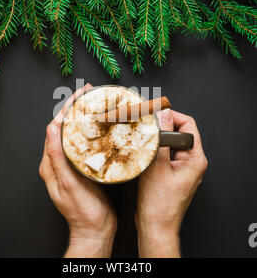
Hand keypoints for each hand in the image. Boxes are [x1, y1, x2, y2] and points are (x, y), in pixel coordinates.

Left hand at [39, 84, 116, 257]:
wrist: (95, 229)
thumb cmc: (82, 211)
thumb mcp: (69, 184)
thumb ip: (57, 157)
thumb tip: (51, 129)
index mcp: (51, 164)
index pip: (55, 128)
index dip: (66, 109)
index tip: (79, 95)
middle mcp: (59, 162)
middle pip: (64, 128)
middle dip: (75, 109)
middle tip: (88, 94)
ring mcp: (71, 165)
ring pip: (75, 134)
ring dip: (83, 118)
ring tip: (94, 105)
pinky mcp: (82, 168)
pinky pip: (84, 144)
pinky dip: (90, 132)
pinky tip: (100, 127)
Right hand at [136, 109, 207, 257]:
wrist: (154, 224)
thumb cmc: (158, 202)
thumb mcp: (158, 166)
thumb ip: (161, 138)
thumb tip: (165, 115)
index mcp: (195, 159)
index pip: (188, 125)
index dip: (172, 116)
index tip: (155, 114)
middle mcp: (191, 162)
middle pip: (179, 133)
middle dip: (162, 128)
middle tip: (146, 127)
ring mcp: (181, 168)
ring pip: (170, 144)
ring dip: (157, 140)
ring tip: (143, 141)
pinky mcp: (172, 173)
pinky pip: (164, 155)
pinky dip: (154, 151)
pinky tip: (143, 154)